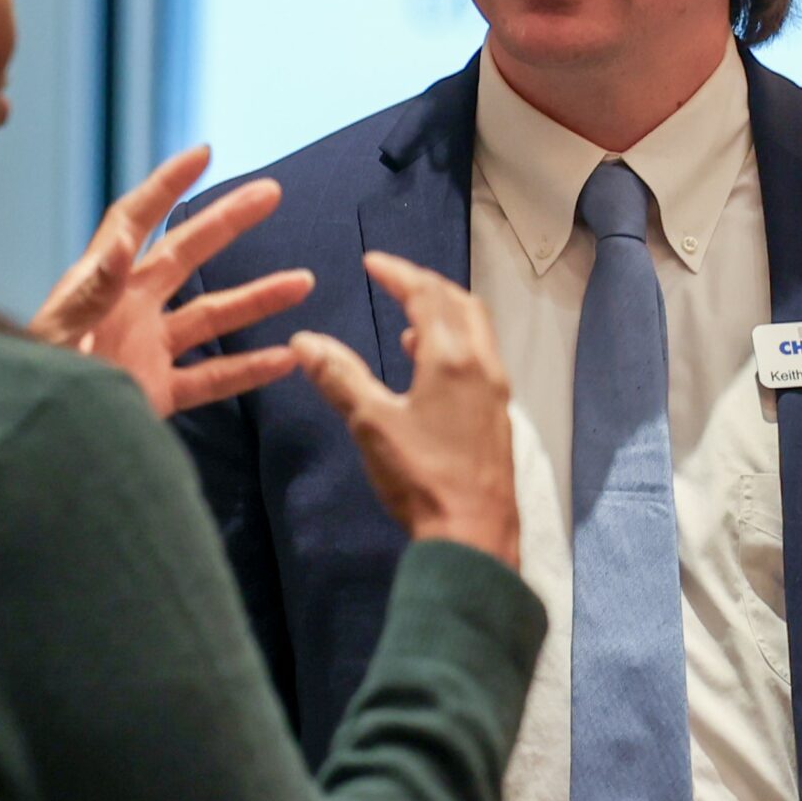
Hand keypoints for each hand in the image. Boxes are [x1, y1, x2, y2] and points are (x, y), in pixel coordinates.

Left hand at [34, 144, 313, 415]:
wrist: (35, 446)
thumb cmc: (30, 387)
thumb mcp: (54, 337)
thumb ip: (91, 294)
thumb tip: (121, 244)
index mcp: (98, 284)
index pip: (133, 220)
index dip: (165, 185)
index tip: (203, 154)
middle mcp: (128, 307)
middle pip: (185, 254)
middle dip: (227, 221)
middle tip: (270, 193)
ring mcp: (145, 348)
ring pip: (211, 316)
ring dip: (256, 298)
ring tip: (303, 281)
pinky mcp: (156, 392)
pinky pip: (211, 377)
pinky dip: (249, 369)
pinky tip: (287, 358)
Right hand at [291, 252, 518, 563]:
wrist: (473, 537)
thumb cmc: (421, 477)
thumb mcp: (371, 424)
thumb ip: (339, 377)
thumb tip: (303, 341)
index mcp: (453, 358)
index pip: (427, 296)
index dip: (399, 273)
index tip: (373, 262)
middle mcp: (483, 366)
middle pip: (461, 304)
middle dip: (427, 286)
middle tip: (395, 281)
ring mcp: (496, 393)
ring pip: (477, 332)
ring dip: (445, 315)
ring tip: (410, 320)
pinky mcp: (498, 418)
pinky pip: (481, 359)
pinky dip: (456, 344)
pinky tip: (430, 369)